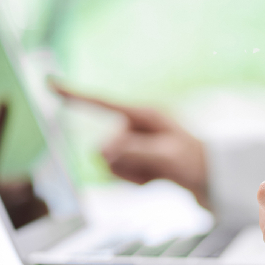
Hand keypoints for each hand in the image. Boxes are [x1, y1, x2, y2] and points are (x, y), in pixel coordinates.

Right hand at [50, 80, 209, 208]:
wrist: (216, 180)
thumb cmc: (198, 163)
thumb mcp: (166, 157)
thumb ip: (132, 151)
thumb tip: (101, 150)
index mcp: (144, 115)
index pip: (101, 103)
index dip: (74, 95)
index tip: (48, 83)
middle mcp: (137, 127)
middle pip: (104, 146)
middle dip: (122, 163)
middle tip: (152, 167)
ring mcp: (137, 144)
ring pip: (110, 163)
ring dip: (130, 175)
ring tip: (156, 175)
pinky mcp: (139, 159)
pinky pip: (121, 174)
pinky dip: (136, 181)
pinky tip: (156, 180)